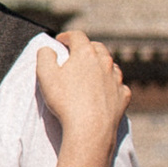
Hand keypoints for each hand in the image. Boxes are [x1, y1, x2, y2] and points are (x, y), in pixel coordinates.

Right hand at [33, 30, 128, 166]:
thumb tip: (48, 49)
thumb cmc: (66, 101)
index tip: (60, 41)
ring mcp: (116, 79)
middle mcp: (105, 62)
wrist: (90, 129)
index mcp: (86, 54)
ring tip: (91, 72)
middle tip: (76, 55)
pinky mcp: (123, 96)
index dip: (67, 36)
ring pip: (110, 65)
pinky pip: (118, 85)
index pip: (77, 36)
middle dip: (86, 48)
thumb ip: (44, 56)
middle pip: (97, 48)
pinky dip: (111, 84)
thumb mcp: (45, 75)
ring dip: (101, 65)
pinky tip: (104, 90)